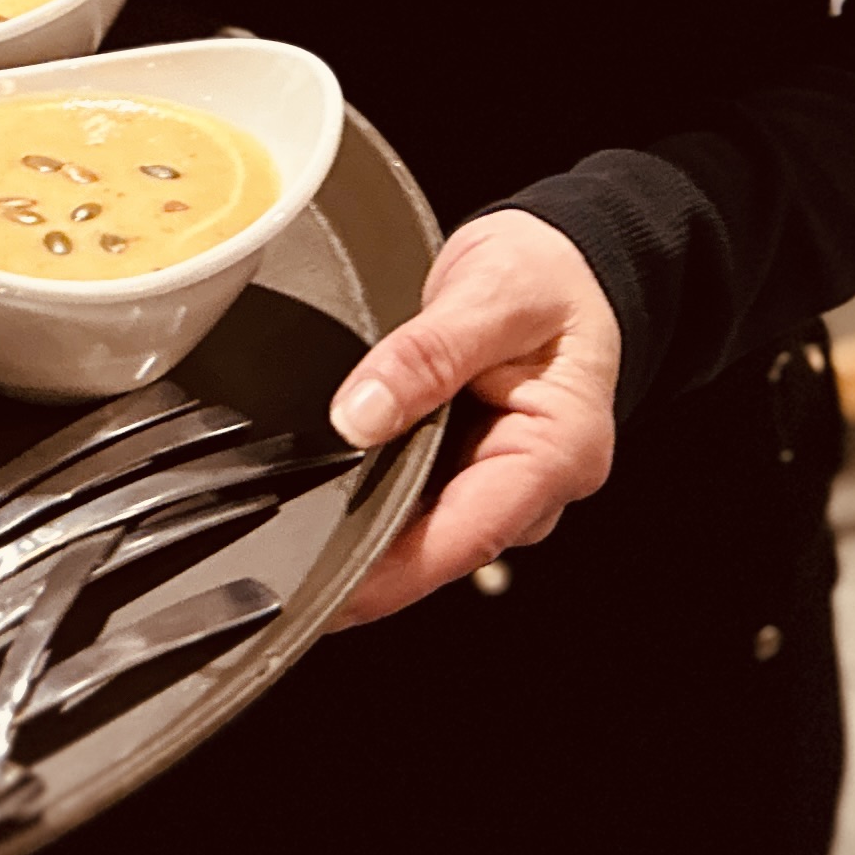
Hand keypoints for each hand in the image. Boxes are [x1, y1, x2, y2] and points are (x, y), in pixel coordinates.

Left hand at [324, 210, 620, 627]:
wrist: (566, 262)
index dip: (393, 575)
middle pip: (441, 547)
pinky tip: (340, 488)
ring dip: (369, 528)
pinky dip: (378, 501)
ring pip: (426, 532)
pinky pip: (421, 505)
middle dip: (367, 557)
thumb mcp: (491, 292)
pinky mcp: (475, 476)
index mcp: (559, 450)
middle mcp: (537, 485)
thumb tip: (360, 416)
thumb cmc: (549, 276)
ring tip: (308, 511)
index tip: (329, 592)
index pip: (468, 535)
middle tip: (288, 555)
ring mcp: (505, 486)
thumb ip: (425, 354)